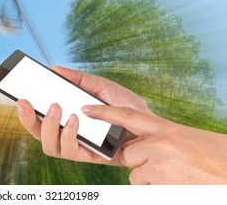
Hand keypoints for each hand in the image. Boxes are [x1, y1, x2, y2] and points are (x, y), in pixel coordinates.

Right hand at [16, 65, 154, 165]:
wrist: (149, 123)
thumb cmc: (125, 106)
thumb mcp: (101, 86)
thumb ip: (78, 79)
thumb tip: (55, 69)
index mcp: (67, 117)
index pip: (40, 118)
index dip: (26, 112)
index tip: (20, 97)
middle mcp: (68, 134)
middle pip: (38, 134)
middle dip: (28, 120)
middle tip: (28, 102)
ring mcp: (78, 146)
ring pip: (49, 146)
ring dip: (49, 127)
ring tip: (56, 108)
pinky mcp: (90, 156)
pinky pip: (71, 152)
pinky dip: (69, 135)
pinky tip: (76, 119)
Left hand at [82, 105, 226, 183]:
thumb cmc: (217, 160)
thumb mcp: (190, 142)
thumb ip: (164, 140)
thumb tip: (144, 148)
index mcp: (168, 130)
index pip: (128, 116)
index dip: (105, 111)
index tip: (87, 108)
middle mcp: (161, 144)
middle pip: (130, 154)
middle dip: (142, 163)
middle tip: (169, 167)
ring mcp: (160, 165)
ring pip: (137, 176)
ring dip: (152, 180)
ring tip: (178, 178)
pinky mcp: (160, 185)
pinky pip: (145, 189)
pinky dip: (158, 191)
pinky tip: (178, 186)